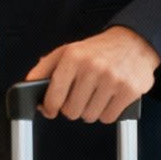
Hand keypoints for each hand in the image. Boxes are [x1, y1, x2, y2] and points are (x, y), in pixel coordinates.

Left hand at [24, 26, 160, 122]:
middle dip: (72, 108)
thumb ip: (45, 68)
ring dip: (90, 111)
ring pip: (90, 116)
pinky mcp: (129, 91)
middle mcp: (92, 67)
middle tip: (78, 98)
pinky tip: (108, 98)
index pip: (54, 95)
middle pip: (71, 111)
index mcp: (73, 57)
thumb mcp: (67, 51)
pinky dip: (106, 113)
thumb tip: (28, 85)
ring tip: (94, 95)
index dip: (49, 107)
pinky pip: (109, 118)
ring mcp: (112, 79)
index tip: (49, 110)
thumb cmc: (96, 50)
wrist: (133, 42)